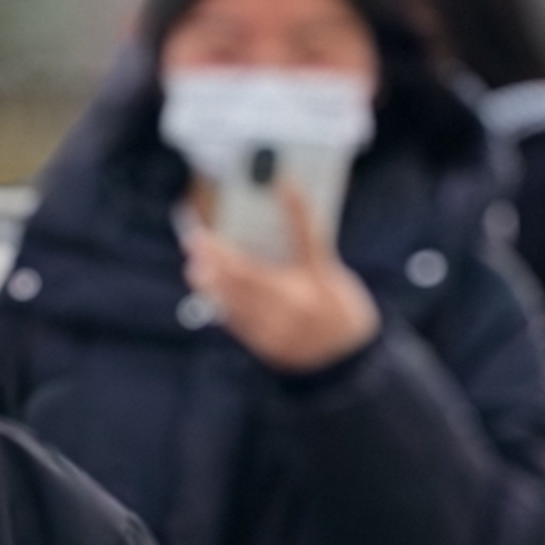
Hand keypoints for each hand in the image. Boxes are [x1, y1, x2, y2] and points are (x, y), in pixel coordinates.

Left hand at [182, 179, 376, 372]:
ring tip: (195, 265)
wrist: (351, 358)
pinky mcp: (263, 347)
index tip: (200, 233)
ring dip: (209, 284)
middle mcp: (282, 316)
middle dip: (211, 263)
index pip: (249, 270)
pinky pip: (236, 323)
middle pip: (236, 287)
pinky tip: (212, 289)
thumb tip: (287, 185)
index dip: (220, 251)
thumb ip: (305, 229)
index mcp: (300, 294)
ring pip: (231, 305)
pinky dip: (222, 303)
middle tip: (193, 242)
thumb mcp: (329, 268)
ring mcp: (271, 334)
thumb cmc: (342, 305)